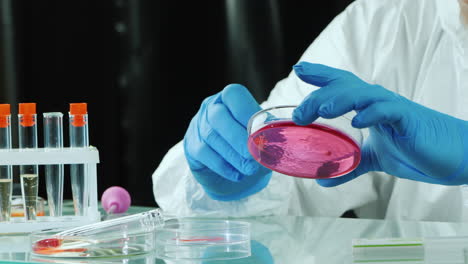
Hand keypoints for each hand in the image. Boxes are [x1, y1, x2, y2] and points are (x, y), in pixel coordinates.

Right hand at [184, 84, 271, 200]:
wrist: (235, 173)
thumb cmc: (251, 148)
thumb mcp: (263, 138)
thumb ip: (268, 135)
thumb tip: (276, 140)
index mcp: (230, 99)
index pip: (233, 95)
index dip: (246, 112)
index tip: (259, 132)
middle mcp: (210, 107)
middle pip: (218, 116)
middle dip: (237, 138)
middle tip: (252, 156)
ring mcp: (198, 125)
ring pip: (211, 136)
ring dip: (232, 155)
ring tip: (248, 169)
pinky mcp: (191, 145)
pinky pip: (203, 153)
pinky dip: (222, 165)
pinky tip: (236, 174)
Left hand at [293, 62, 467, 185]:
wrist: (452, 155)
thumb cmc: (414, 150)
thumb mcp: (374, 159)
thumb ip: (349, 166)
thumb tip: (323, 180)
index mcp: (367, 106)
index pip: (340, 85)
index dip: (320, 74)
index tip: (299, 69)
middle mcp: (377, 102)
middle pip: (344, 87)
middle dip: (319, 95)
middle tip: (299, 114)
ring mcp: (392, 108)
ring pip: (363, 94)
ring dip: (341, 99)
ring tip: (323, 110)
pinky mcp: (408, 118)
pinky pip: (388, 111)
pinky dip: (373, 114)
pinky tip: (359, 122)